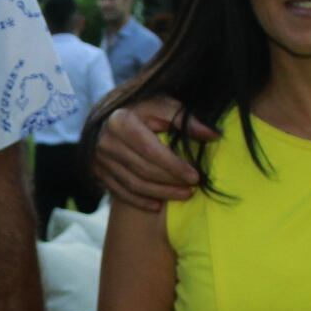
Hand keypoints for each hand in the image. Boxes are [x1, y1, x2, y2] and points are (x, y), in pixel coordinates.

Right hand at [91, 98, 212, 210]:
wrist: (107, 116)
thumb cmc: (141, 109)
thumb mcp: (162, 105)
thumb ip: (185, 120)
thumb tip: (213, 135)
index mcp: (121, 122)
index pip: (151, 151)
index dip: (174, 166)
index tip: (195, 176)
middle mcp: (106, 143)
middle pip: (143, 170)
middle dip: (171, 182)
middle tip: (193, 187)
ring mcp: (100, 160)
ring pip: (134, 184)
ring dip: (161, 194)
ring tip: (184, 194)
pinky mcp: (97, 173)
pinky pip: (120, 192)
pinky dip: (140, 201)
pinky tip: (158, 205)